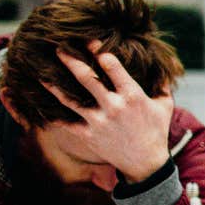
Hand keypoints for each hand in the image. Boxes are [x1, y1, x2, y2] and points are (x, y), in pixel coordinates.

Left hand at [43, 43, 172, 182]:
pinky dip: (53, 115)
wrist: (146, 164)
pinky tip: (40, 106)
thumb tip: (163, 63)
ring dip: (54, 85)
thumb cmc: (156, 131)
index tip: (88, 40)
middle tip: (58, 47)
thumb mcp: (164, 106)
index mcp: (132, 95)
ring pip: (70, 100)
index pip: (112, 65)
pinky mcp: (89, 136)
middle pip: (86, 78)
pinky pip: (67, 124)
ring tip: (41, 73)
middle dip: (71, 60)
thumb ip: (162, 84)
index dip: (98, 50)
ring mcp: (99, 122)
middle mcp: (113, 107)